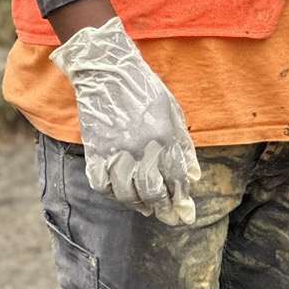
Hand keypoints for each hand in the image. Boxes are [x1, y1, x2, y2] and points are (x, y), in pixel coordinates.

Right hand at [51, 16, 200, 224]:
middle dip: (162, 208)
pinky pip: (100, 183)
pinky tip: (120, 194)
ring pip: (126, 193)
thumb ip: (184, 145)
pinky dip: (110, 194)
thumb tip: (194, 175)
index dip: (181, 200)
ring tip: (146, 209)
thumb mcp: (173, 111)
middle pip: (152, 192)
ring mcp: (115, 151)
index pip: (176, 179)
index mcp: (163, 138)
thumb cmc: (145, 89)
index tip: (185, 215)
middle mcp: (140, 149)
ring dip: (138, 205)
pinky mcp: (94, 151)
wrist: (108, 71)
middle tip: (166, 217)